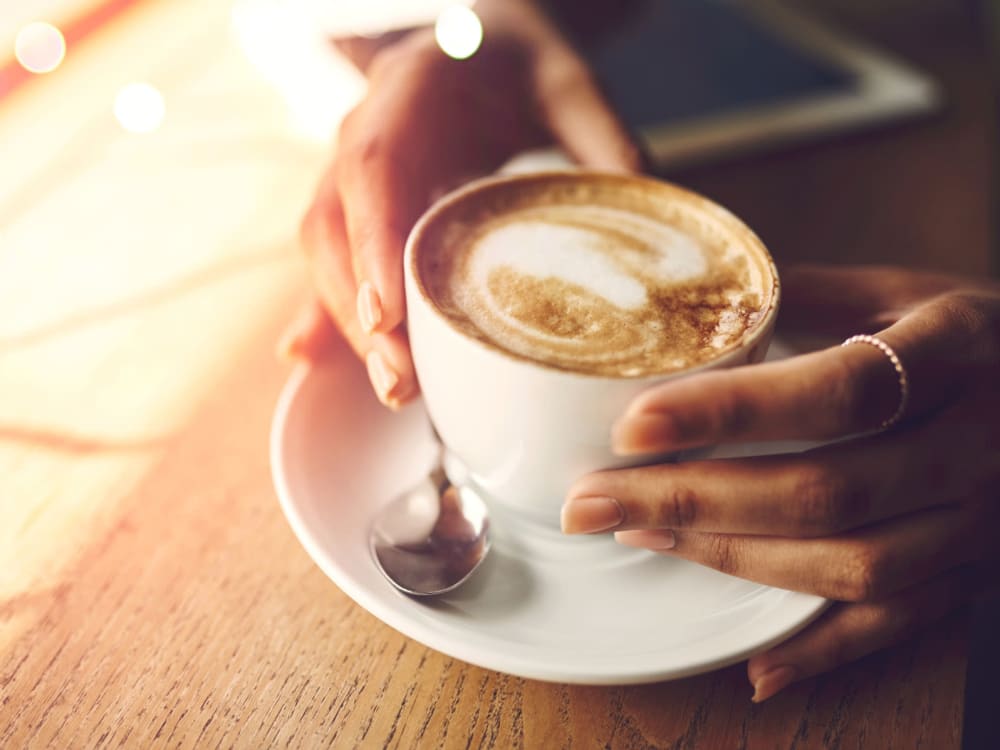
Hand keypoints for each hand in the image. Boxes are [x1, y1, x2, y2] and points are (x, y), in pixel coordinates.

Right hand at [285, 0, 644, 407]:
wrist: (482, 48)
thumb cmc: (522, 65)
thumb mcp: (573, 87)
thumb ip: (604, 145)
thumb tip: (648, 234)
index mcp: (411, 90)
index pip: (375, 167)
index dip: (373, 241)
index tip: (388, 313)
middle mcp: (364, 131)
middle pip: (337, 226)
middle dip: (361, 310)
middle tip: (400, 381)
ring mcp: (351, 171)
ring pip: (325, 250)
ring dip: (349, 324)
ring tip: (393, 388)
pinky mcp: (358, 206)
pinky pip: (331, 259)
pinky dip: (325, 311)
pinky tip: (314, 360)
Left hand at [561, 264, 999, 700]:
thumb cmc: (979, 336)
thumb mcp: (909, 291)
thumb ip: (810, 293)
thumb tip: (693, 300)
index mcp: (955, 351)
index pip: (837, 389)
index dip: (731, 412)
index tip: (634, 425)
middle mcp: (974, 442)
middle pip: (825, 491)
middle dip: (692, 499)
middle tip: (592, 500)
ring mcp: (980, 518)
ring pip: (852, 565)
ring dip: (734, 560)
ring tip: (641, 533)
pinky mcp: (975, 572)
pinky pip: (899, 626)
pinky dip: (823, 652)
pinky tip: (755, 666)